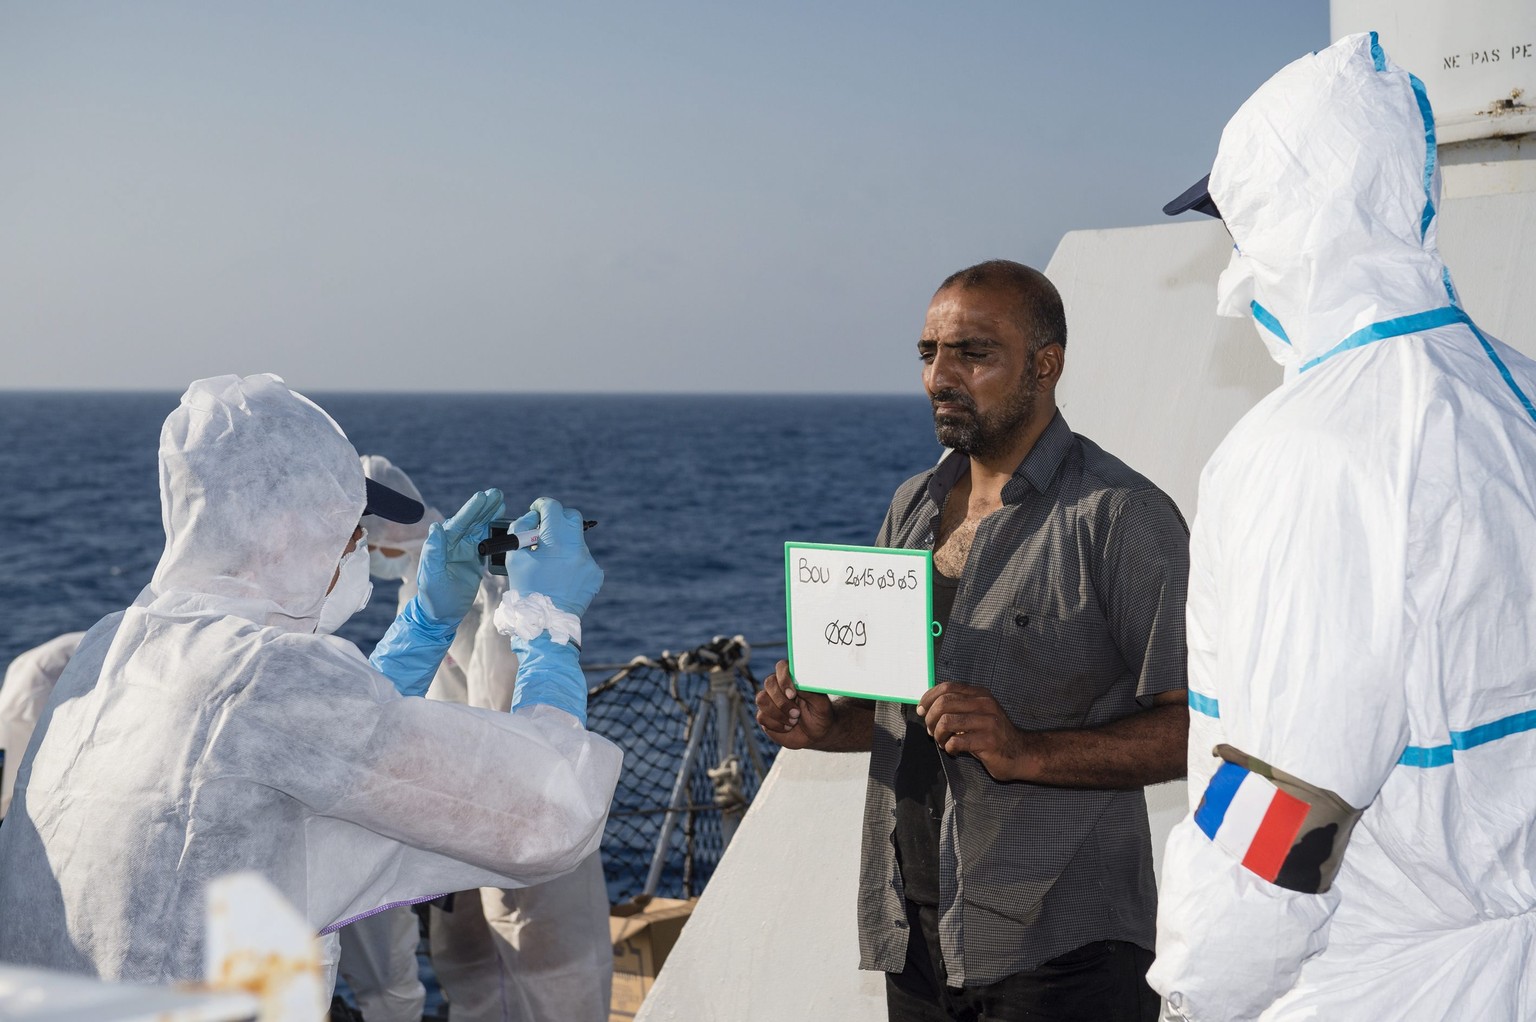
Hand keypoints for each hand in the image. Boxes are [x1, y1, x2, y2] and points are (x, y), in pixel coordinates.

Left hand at [415, 489, 505, 624]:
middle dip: (484, 507)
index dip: (471, 510)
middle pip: (471, 521)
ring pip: (479, 529)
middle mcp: (454, 544)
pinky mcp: (474, 560)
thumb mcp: (431, 575)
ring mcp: (465, 551)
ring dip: (490, 516)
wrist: (441, 615)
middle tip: (497, 494)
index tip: (482, 497)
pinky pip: (486, 543)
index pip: (458, 523)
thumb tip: (436, 527)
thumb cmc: (432, 597)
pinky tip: (503, 524)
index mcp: (442, 545)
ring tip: (502, 503)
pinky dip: (494, 533)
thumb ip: (434, 551)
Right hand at [505, 497, 603, 615]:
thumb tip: (533, 518)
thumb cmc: (526, 588)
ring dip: (564, 544)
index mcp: (557, 540)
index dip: (541, 506)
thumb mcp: (514, 556)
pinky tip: (561, 576)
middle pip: (572, 517)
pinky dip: (572, 561)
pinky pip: (583, 559)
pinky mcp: (596, 574)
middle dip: (557, 518)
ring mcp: (590, 562)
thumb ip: (521, 529)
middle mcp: (578, 548)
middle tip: (545, 529)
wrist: (546, 623)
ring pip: (577, 540)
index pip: (553, 507)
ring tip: (550, 562)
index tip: (536, 510)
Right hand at [755, 660, 835, 749]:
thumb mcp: (821, 704)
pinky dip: (776, 725)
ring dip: (778, 713)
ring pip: (761, 699)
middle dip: (782, 701)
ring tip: (793, 721)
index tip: (792, 694)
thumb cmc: (820, 715)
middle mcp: (779, 686)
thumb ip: (811, 692)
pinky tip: (787, 727)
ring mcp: (769, 700)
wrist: (815, 735)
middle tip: (797, 713)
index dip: (784, 679)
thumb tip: (799, 685)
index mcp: (793, 678)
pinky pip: (761, 716)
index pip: (782, 667)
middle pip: (769, 683)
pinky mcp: (764, 715)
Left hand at [917, 682, 1033, 781]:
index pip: (947, 687)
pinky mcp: (989, 741)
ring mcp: (988, 722)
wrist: (1021, 753)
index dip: (929, 698)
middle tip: (930, 731)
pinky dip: (949, 747)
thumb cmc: (993, 734)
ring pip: (947, 722)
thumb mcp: (977, 714)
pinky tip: (953, 750)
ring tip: (942, 742)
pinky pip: (957, 741)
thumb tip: (926, 708)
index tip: (921, 710)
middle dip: (930, 718)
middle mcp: (984, 704)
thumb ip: (958, 707)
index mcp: (979, 694)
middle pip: (944, 703)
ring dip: (938, 734)